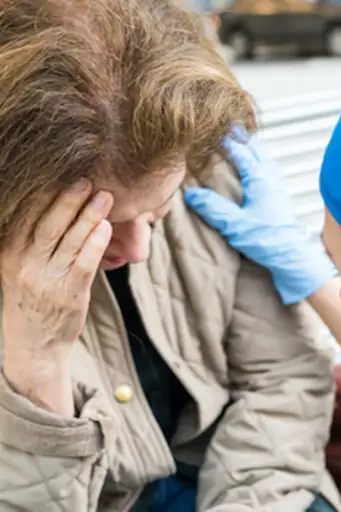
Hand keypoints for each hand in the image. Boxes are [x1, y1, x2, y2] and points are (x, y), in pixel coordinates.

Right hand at [1, 180, 112, 411]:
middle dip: (68, 199)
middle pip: (49, 224)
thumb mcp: (18, 269)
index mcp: (9, 254)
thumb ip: (32, 243)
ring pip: (70, 240)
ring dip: (89, 216)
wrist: (33, 348)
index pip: (26, 217)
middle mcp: (25, 265)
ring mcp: (47, 280)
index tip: (61, 174)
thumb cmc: (30, 301)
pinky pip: (84, 262)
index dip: (44, 194)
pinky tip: (105, 227)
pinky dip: (95, 243)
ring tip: (105, 196)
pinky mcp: (70, 293)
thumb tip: (59, 209)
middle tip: (86, 179)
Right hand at [184, 127, 335, 303]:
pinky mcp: (279, 197)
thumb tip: (191, 193)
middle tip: (229, 125)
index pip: (240, 152)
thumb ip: (212, 208)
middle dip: (242, 137)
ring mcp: (277, 186)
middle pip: (255, 150)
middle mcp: (270, 177)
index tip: (213, 130)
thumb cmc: (265, 239)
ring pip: (263, 158)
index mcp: (259, 178)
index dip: (226, 141)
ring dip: (252, 148)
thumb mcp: (234, 224)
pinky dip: (258, 161)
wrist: (292, 256)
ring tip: (241, 142)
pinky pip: (268, 169)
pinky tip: (255, 169)